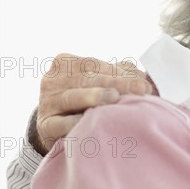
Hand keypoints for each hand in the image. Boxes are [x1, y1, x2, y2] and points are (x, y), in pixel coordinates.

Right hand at [33, 54, 152, 154]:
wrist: (57, 125)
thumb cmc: (86, 96)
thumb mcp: (100, 80)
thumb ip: (121, 73)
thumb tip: (144, 77)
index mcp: (66, 62)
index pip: (97, 65)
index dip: (122, 74)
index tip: (145, 86)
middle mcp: (53, 79)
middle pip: (88, 79)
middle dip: (118, 84)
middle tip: (141, 92)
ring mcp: (46, 102)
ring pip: (72, 97)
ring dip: (93, 97)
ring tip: (114, 98)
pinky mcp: (44, 126)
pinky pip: (58, 124)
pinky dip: (72, 123)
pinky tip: (86, 122)